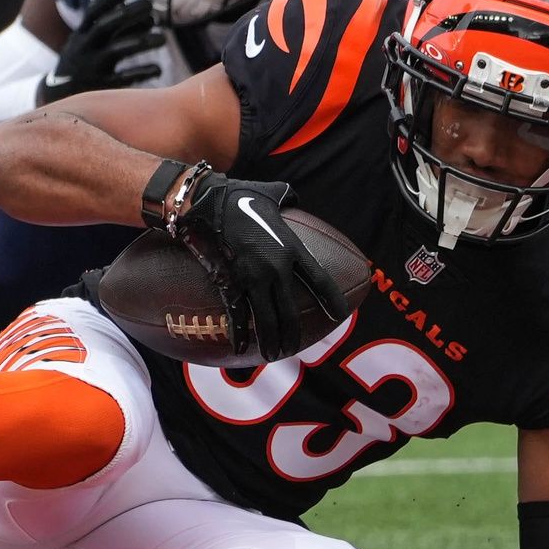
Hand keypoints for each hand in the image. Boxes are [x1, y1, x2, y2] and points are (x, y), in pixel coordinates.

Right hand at [37, 0, 163, 104]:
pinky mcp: (101, 86)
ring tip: (163, 38)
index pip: (93, 11)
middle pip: (106, 26)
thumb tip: (151, 18)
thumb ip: (115, 30)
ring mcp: (92, 67)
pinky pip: (123, 78)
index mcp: (81, 35)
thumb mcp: (89, 42)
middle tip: (150, 5)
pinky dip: (141, 72)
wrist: (59, 95)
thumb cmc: (84, 61)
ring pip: (117, 51)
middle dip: (128, 14)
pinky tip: (158, 69)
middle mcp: (85, 48)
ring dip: (141, 42)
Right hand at [173, 172, 348, 361]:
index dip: (331, 300)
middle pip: (291, 310)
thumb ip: (287, 199)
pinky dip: (240, 333)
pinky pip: (237, 314)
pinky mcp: (230, 282)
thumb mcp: (273, 194)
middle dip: (293, 333)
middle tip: (294, 349)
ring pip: (266, 318)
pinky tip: (242, 349)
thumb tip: (293, 197)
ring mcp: (253, 277)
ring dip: (271, 340)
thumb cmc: (241, 194)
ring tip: (273, 354)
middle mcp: (276, 268)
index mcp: (292, 248)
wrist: (209, 202)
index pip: (320, 280)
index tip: (339, 315)